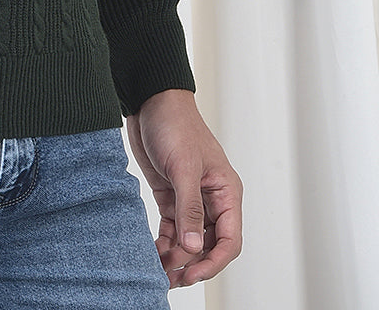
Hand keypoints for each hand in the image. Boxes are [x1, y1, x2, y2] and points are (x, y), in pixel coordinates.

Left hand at [126, 89, 241, 287]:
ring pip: (189, 240)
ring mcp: (191, 198)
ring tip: (158, 270)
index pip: (229, 240)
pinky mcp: (170, 195)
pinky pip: (172, 228)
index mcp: (226, 192)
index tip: (191, 274)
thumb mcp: (183, 167)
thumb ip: (189, 207)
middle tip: (170, 278)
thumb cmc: (174, 124)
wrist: (150, 100)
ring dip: (176, 257)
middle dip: (192, 263)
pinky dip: (164, 243)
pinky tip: (153, 252)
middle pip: (208, 245)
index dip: (212, 262)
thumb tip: (192, 247)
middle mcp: (212, 199)